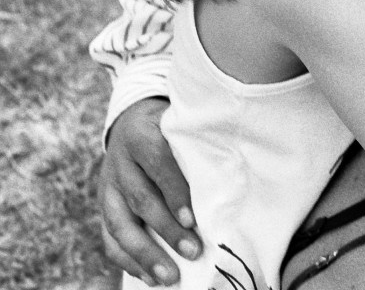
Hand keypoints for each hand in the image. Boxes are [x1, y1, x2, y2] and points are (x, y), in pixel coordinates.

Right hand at [98, 97, 200, 284]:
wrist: (131, 123)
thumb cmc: (170, 129)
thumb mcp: (181, 127)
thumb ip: (195, 148)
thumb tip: (229, 181)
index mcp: (142, 137)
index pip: (159, 165)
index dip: (175, 193)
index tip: (193, 219)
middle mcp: (119, 164)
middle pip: (141, 200)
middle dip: (167, 230)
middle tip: (192, 252)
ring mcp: (107, 187)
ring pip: (121, 225)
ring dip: (145, 254)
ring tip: (169, 276)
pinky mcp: (103, 207)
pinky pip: (110, 239)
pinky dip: (128, 261)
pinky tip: (149, 277)